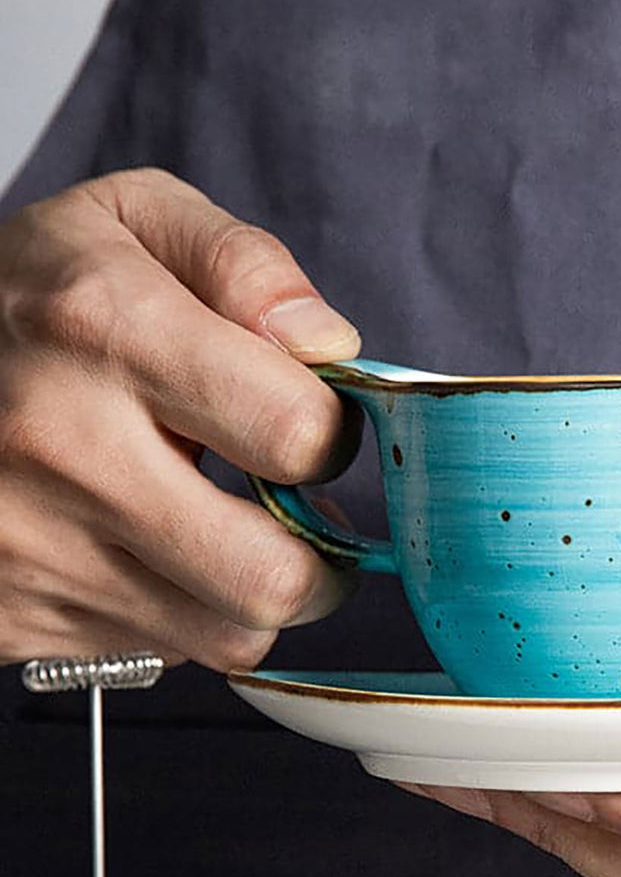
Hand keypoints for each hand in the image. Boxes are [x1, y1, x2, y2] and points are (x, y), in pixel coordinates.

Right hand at [0, 168, 360, 668]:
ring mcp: (30, 546)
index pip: (298, 436)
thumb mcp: (133, 223)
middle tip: (302, 518)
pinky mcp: (14, 615)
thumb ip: (246, 266)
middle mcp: (63, 450)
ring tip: (230, 534)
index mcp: (104, 330)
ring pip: (229, 634)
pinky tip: (155, 554)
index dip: (332, 434)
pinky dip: (184, 614)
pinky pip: (163, 652)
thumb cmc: (36, 297)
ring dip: (256, 592)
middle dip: (322, 557)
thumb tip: (330, 345)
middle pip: (273, 577)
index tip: (311, 424)